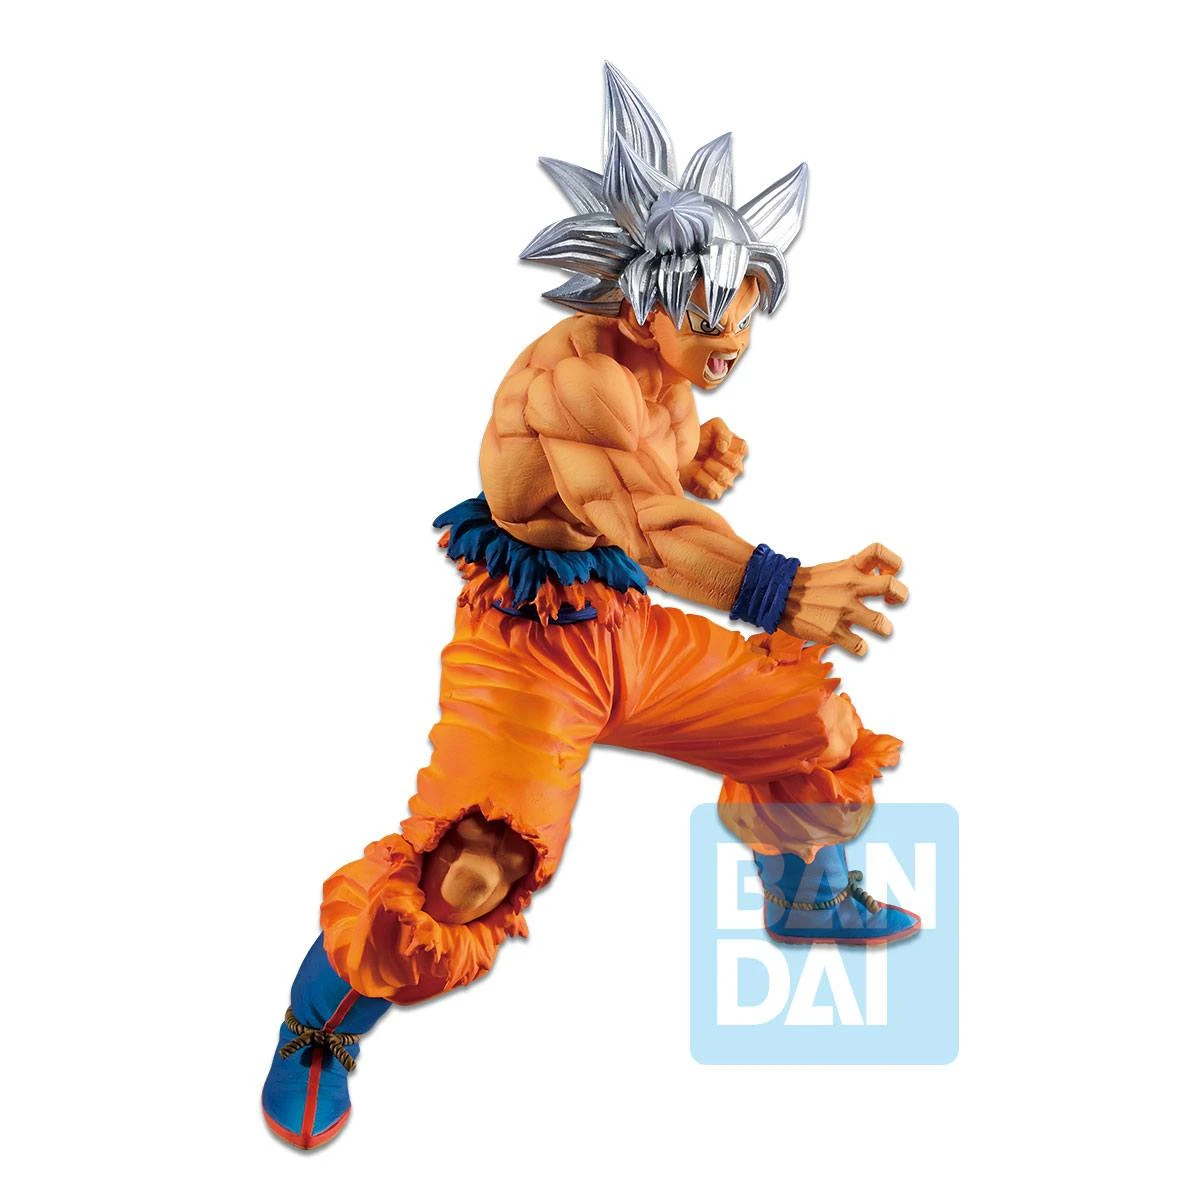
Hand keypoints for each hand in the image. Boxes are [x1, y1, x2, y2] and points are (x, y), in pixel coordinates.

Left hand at [681, 417, 746, 499]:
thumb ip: (723, 431)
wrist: (678, 458)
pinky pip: (713, 488)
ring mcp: (727, 482)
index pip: (742, 449)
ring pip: (723, 475)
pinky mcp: (715, 494)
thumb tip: (724, 447)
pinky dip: (701, 479)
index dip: (728, 444)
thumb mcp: (711, 427)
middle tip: (706, 455)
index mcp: (737, 452)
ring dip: (707, 467)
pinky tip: (696, 475)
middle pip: (735, 463)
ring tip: (700, 465)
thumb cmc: (697, 442)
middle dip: (716, 456)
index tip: (716, 444)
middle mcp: (735, 468)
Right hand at [781, 544, 908, 655]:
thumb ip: (853, 569)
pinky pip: (859, 645)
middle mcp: (850, 587)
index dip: (893, 563)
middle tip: (895, 601)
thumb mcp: (832, 568)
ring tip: (883, 629)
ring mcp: (843, 610)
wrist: (775, 595)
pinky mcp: (833, 631)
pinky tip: (858, 646)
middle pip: (890, 586)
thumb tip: (873, 569)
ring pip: (880, 622)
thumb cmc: (804, 583)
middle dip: (900, 596)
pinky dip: (861, 648)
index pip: (880, 553)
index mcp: (849, 568)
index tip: (889, 574)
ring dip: (885, 628)